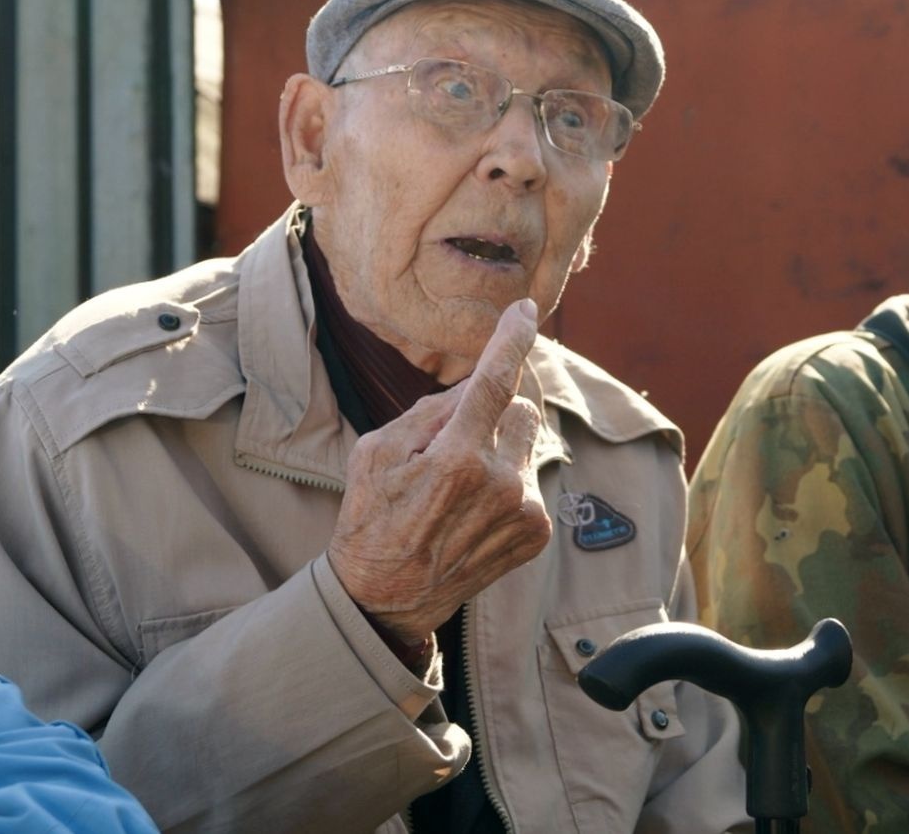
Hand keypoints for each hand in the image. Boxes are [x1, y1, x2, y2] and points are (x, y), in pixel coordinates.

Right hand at [326, 299, 550, 641]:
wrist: (386, 596)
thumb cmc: (372, 515)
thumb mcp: (377, 452)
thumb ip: (429, 411)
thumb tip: (476, 384)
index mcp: (456, 457)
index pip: (495, 381)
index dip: (511, 340)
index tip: (525, 311)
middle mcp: (499, 482)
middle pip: (521, 409)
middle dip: (495, 413)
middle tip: (457, 442)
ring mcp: (522, 510)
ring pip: (529, 443)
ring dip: (503, 449)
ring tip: (463, 487)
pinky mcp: (536, 532)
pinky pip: (534, 479)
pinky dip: (510, 483)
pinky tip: (476, 510)